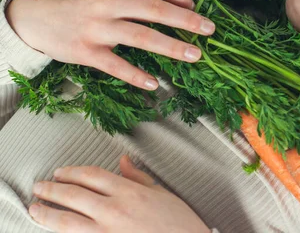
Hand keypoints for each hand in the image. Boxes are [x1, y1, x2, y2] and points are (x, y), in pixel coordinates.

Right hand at [5, 0, 214, 89]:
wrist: (35, 16)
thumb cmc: (77, 0)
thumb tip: (172, 0)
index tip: (196, 6)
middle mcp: (107, 3)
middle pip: (155, 10)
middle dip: (187, 20)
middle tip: (210, 29)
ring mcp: (97, 28)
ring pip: (142, 37)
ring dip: (172, 47)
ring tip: (195, 55)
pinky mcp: (87, 52)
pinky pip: (117, 66)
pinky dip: (137, 76)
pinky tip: (156, 84)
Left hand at [29, 155, 211, 232]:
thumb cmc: (178, 222)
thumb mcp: (160, 192)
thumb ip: (137, 176)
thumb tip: (122, 161)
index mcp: (129, 192)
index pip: (91, 176)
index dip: (71, 172)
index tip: (60, 172)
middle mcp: (114, 210)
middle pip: (73, 195)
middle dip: (51, 189)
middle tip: (39, 187)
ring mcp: (107, 232)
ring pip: (66, 221)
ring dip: (46, 213)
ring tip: (35, 208)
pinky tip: (55, 230)